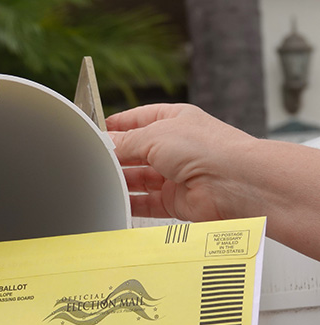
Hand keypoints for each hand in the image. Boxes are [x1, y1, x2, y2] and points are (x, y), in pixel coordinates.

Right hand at [107, 103, 319, 260]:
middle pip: (137, 152)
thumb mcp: (156, 135)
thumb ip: (127, 142)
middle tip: (93, 161)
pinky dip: (131, 202)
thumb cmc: (206, 149)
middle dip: (117, 156)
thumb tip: (106, 143)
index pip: (140, 119)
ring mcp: (175, 175)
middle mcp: (176, 148)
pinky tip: (115, 201)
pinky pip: (147, 202)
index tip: (99, 130)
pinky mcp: (175, 200)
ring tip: (101, 182)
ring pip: (140, 178)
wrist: (233, 183)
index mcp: (175, 121)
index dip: (120, 125)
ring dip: (122, 180)